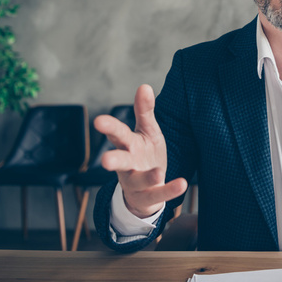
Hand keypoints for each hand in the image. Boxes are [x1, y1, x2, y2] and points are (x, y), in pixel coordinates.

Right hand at [94, 84, 187, 218]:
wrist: (146, 188)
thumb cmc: (145, 153)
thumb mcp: (147, 131)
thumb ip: (144, 111)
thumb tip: (144, 86)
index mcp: (127, 144)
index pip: (117, 134)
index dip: (108, 127)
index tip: (99, 121)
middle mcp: (128, 163)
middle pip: (119, 160)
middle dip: (113, 160)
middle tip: (105, 160)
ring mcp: (136, 182)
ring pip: (138, 181)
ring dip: (147, 177)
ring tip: (159, 173)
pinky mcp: (148, 196)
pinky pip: (159, 194)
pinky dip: (170, 190)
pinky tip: (182, 184)